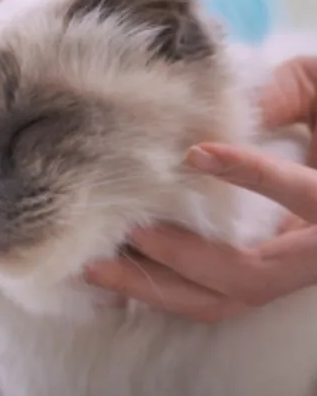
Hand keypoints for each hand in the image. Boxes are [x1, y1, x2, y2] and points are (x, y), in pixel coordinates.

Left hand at [85, 56, 316, 320]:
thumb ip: (291, 94)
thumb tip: (230, 101)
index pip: (305, 197)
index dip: (252, 176)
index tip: (196, 154)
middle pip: (248, 275)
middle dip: (180, 256)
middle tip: (125, 228)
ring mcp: (291, 274)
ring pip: (226, 301)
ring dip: (159, 286)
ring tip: (98, 265)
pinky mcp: (269, 279)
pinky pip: (216, 300)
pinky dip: (167, 290)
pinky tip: (119, 271)